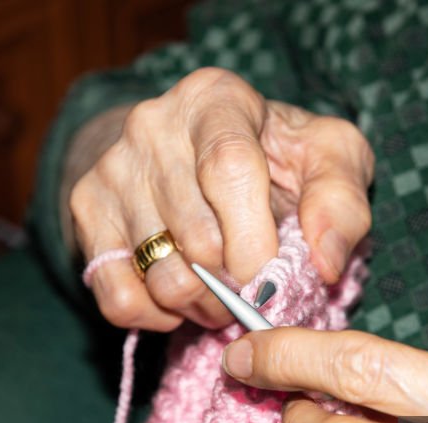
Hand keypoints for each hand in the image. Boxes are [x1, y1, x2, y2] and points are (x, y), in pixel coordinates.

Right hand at [69, 67, 373, 330]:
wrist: (199, 155)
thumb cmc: (278, 160)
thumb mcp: (330, 161)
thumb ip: (341, 206)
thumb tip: (326, 264)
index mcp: (217, 99)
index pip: (227, 170)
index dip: (254, 242)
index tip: (272, 280)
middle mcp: (153, 125)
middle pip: (196, 236)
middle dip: (236, 288)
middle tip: (253, 294)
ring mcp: (113, 168)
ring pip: (159, 274)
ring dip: (201, 308)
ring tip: (221, 296)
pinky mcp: (86, 210)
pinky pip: (116, 295)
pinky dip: (154, 317)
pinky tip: (179, 301)